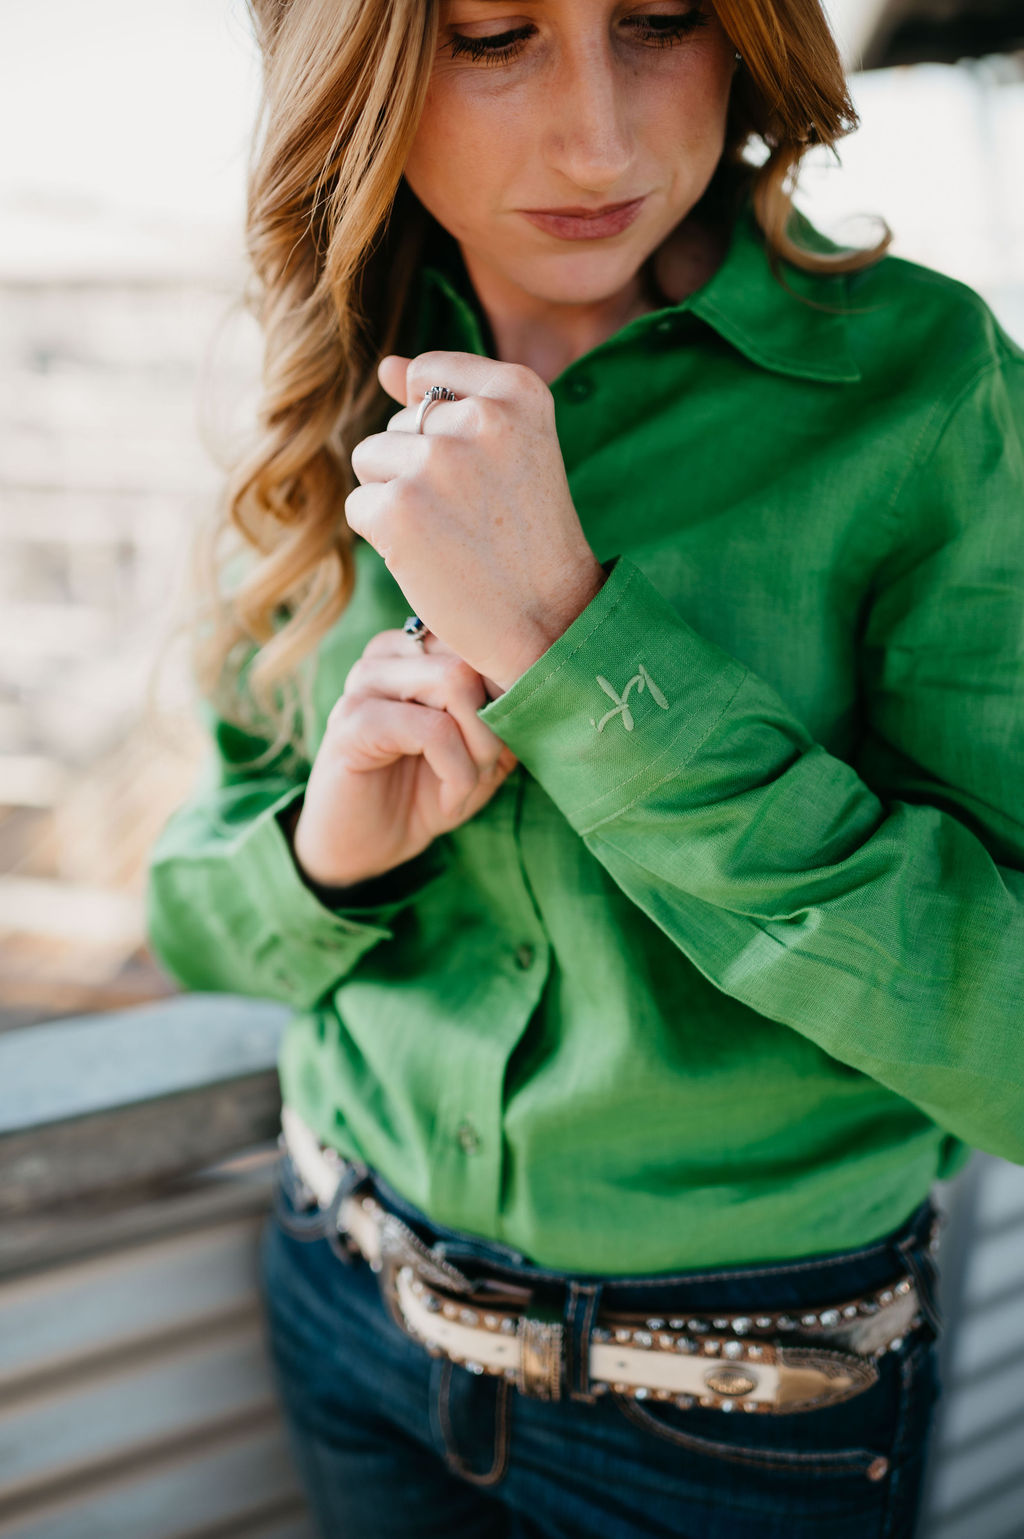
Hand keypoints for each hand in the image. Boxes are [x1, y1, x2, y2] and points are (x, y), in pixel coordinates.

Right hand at [290, 627, 517, 889]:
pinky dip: (456, 773)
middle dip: (496, 723)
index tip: (506, 746)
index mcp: (415, 648)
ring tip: (470, 785)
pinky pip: (432, 730)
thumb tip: (546, 689)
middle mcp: (387, 653)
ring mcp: (365, 682)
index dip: (510, 694)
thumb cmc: (424, 793)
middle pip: (473, 658)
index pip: (483, 641)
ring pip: (455, 683)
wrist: (364, 847)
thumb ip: (508, 715)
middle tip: (488, 771)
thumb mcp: (483, 754)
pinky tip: (450, 801)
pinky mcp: (354, 722)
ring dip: (479, 747)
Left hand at [344, 351, 607, 690]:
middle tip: (475, 518)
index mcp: (518, 392)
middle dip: (420, 471)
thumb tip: (386, 365)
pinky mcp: (398, 508)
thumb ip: (451, 397)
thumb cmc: (528, 540)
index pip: (430, 375)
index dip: (441, 431)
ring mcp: (435, 461)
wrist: (548, 622)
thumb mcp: (511, 451)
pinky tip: (428, 559)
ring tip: (449, 536)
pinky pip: (359, 506)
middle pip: (398, 424)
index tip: (483, 476)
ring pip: (370, 460)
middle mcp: (478, 417)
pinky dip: (383, 539)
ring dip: (397, 500)